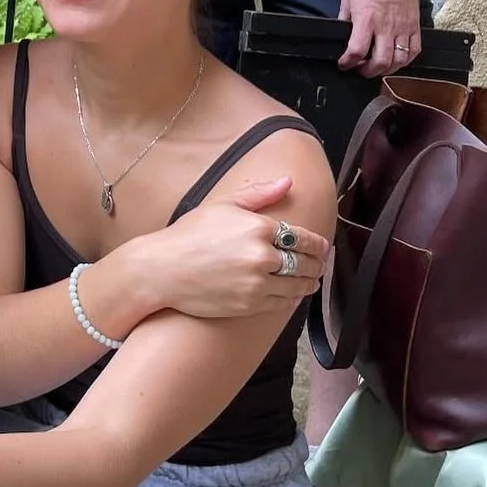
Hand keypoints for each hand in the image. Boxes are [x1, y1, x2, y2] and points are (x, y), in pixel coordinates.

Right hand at [138, 178, 329, 318]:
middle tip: (320, 264)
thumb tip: (287, 181)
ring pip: (298, 285)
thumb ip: (259, 193)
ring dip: (309, 283)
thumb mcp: (223, 205)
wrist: (164, 269)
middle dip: (317, 264)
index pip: (303, 237)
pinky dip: (293, 298)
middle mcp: (262, 256)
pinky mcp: (250, 304)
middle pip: (305, 263)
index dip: (317, 244)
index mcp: (259, 227)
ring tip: (311, 280)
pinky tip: (293, 294)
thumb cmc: (190, 234)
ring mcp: (257, 283)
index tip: (322, 246)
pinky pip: (283, 303)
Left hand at [337, 0, 420, 77]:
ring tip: (378, 67)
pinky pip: (414, 50)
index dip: (347, 63)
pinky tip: (398, 60)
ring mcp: (403, 27)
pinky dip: (406, 60)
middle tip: (361, 69)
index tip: (343, 64)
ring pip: (399, 60)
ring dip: (387, 69)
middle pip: (380, 62)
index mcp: (366, 20)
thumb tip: (343, 35)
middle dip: (368, 72)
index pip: (356, 51)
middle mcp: (385, 27)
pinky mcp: (415, 25)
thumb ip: (346, 19)